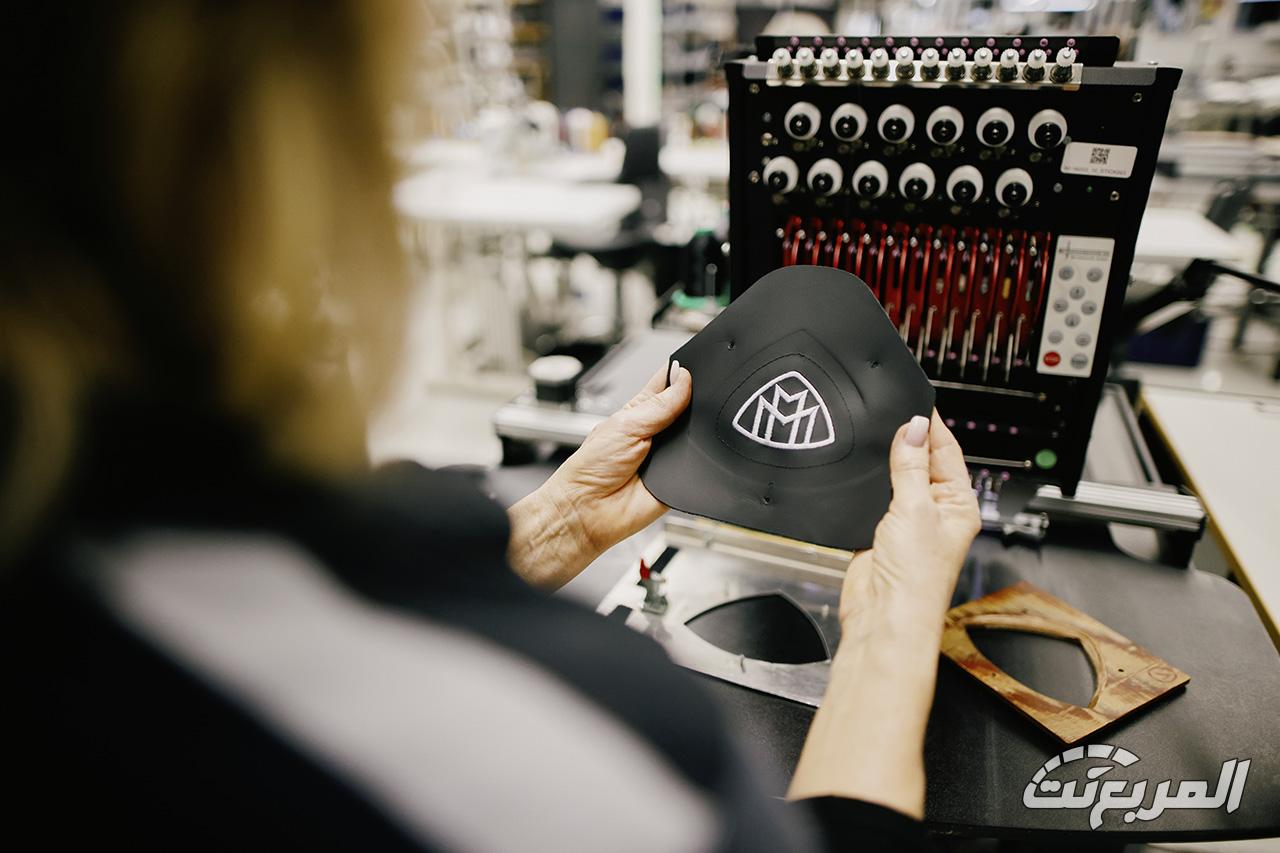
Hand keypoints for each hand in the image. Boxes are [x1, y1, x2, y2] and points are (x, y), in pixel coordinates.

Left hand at [507, 362, 691, 587]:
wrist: (588, 512)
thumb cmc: (591, 469)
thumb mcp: (626, 426)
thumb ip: (659, 405)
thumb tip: (684, 378)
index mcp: (641, 411)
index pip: (667, 383)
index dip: (682, 372)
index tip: (696, 366)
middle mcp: (658, 431)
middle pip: (689, 407)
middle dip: (696, 403)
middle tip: (695, 403)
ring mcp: (670, 455)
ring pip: (699, 435)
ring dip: (698, 432)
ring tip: (682, 437)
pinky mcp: (680, 479)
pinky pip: (700, 465)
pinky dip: (701, 460)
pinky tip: (691, 457)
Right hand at [789, 410, 978, 815]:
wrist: (883, 618)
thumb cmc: (914, 580)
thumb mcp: (915, 508)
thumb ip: (911, 465)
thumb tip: (913, 429)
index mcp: (958, 505)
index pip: (947, 452)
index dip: (930, 426)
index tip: (914, 401)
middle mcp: (935, 512)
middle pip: (920, 462)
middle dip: (904, 440)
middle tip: (886, 413)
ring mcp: (905, 522)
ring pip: (895, 478)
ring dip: (884, 463)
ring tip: (870, 438)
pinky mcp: (877, 532)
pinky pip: (872, 498)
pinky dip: (864, 484)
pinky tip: (856, 471)